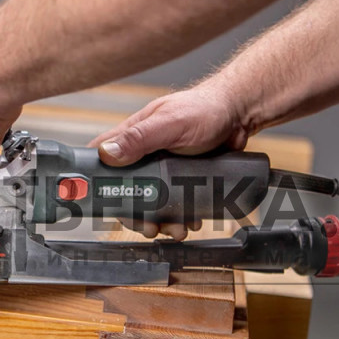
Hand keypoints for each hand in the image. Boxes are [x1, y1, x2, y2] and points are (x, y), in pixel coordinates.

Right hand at [89, 82, 249, 238]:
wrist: (239, 116)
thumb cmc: (205, 109)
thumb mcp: (169, 124)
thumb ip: (139, 138)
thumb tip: (107, 153)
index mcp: (133, 138)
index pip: (102, 160)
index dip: (99, 184)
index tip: (106, 205)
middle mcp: (144, 155)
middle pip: (129, 191)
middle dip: (137, 213)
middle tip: (148, 226)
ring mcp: (164, 168)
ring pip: (153, 202)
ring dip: (162, 220)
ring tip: (176, 229)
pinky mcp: (182, 179)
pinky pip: (176, 203)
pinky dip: (181, 217)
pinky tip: (190, 221)